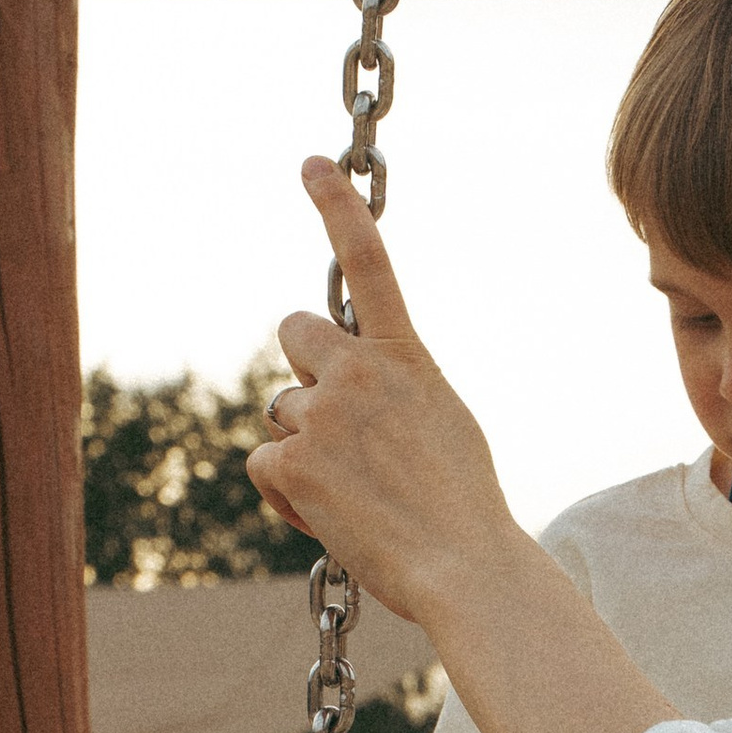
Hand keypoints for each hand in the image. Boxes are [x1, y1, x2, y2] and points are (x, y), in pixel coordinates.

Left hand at [247, 161, 527, 622]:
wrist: (466, 567)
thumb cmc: (464, 510)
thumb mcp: (442, 426)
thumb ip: (394, 393)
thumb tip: (342, 401)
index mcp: (406, 357)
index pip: (367, 262)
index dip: (336, 206)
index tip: (312, 165)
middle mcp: (358, 372)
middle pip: (293, 334)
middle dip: (304, 371)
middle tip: (333, 422)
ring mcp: (320, 414)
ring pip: (282, 412)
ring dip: (304, 449)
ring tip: (356, 494)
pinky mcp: (292, 462)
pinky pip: (264, 465)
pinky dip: (287, 495)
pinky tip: (330, 518)